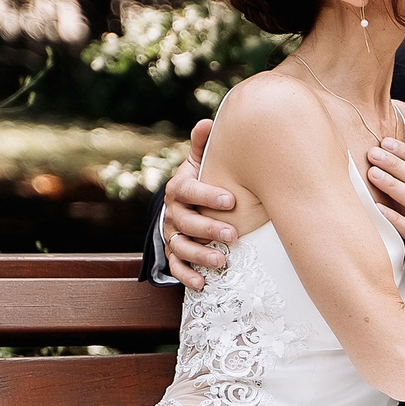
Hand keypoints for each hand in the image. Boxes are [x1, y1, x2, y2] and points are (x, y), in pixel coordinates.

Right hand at [162, 118, 236, 289]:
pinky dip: (187, 276)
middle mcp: (172, 212)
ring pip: (180, 246)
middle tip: (232, 234)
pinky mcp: (174, 254)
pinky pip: (175, 267)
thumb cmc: (203, 182)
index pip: (188, 190)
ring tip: (221, 261)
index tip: (231, 200)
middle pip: (185, 221)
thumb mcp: (202, 163)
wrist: (188, 205)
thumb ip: (204, 146)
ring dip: (199, 255)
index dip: (207, 194)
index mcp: (180, 188)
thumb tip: (208, 122)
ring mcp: (172, 234)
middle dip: (208, 228)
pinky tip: (202, 283)